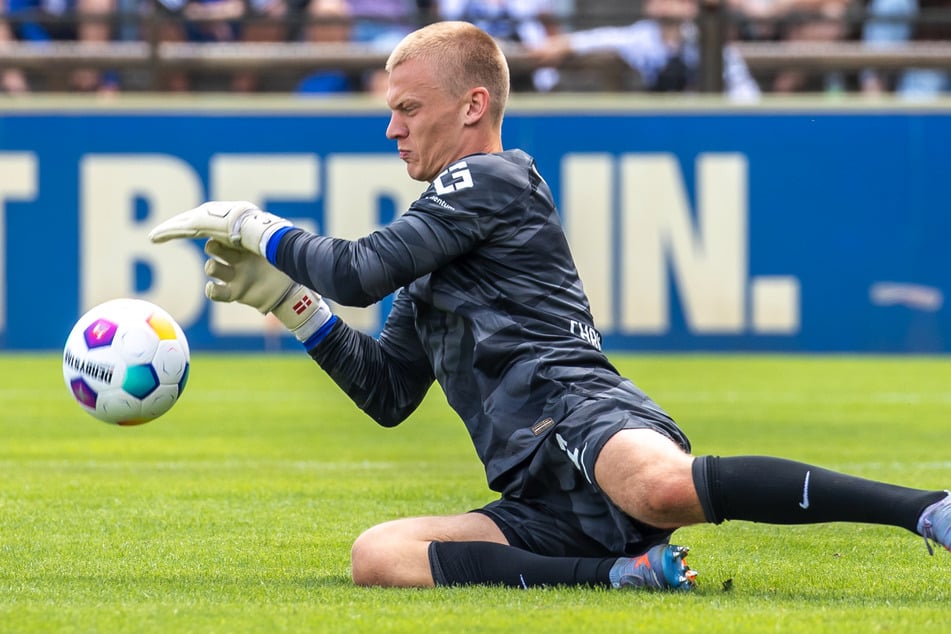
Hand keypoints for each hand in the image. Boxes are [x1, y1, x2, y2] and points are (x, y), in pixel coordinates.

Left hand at [149, 201, 291, 255]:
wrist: (261, 233)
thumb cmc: (265, 241)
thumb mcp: (259, 244)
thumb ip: (254, 246)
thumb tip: (265, 252)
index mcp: (230, 218)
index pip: (212, 224)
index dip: (201, 228)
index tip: (195, 233)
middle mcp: (215, 214)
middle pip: (193, 220)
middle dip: (179, 225)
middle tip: (165, 232)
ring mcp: (206, 217)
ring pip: (183, 225)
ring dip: (169, 230)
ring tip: (155, 237)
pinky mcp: (198, 224)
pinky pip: (179, 230)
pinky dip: (166, 233)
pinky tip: (155, 239)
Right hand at [203, 238, 293, 313]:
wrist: (290, 288)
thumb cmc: (284, 263)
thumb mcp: (279, 246)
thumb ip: (271, 236)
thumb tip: (271, 222)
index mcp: (244, 244)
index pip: (223, 234)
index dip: (218, 231)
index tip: (222, 230)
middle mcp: (236, 259)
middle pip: (212, 248)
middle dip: (213, 246)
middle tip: (222, 246)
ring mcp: (234, 276)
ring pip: (211, 268)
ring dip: (212, 267)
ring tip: (216, 267)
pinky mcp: (235, 293)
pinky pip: (215, 293)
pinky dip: (211, 290)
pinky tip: (212, 286)